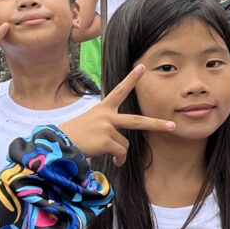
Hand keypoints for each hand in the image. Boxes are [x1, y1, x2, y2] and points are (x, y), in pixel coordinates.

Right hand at [60, 65, 176, 164]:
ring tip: (111, 156)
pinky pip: (120, 153)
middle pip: (137, 121)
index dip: (131, 79)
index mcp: (102, 109)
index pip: (119, 90)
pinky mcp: (106, 140)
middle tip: (172, 126)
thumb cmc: (74, 136)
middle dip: (156, 124)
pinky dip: (118, 159)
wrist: (57, 144)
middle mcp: (106, 115)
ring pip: (125, 144)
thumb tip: (122, 147)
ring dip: (120, 153)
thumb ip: (107, 128)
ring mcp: (107, 127)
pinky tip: (112, 161)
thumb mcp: (90, 124)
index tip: (142, 67)